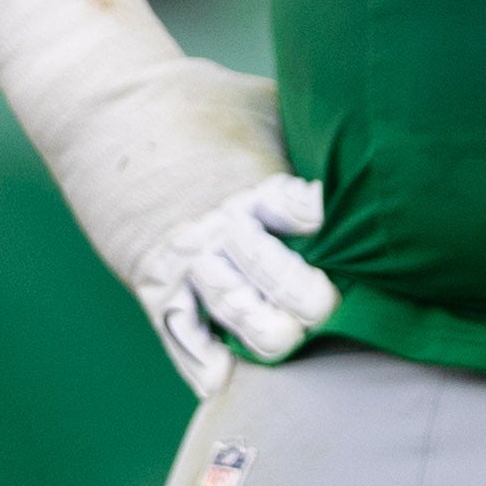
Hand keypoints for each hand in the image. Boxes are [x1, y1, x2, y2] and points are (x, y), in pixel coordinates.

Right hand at [116, 62, 332, 397]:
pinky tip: (219, 383)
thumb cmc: (204, 102)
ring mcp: (184, 255)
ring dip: (257, 328)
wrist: (108, 107)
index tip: (351, 240)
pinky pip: (176, 327)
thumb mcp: (265, 106)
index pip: (297, 210)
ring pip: (226, 304)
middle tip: (329, 310)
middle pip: (267, 268)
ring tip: (285, 345)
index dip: (323, 225)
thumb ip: (309, 136)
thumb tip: (377, 142)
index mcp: (255, 181)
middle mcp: (220, 223)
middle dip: (300, 293)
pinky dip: (197, 357)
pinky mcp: (150, 279)